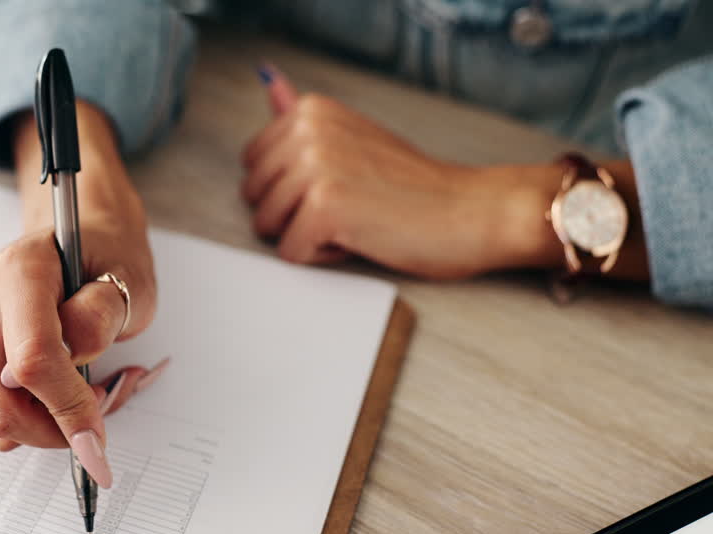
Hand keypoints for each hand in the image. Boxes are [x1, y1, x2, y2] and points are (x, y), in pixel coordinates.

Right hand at [0, 102, 159, 486]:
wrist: (80, 233)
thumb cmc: (109, 255)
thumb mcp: (130, 279)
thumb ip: (103, 317)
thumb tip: (72, 362)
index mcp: (20, 270)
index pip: (32, 358)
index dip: (66, 409)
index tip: (97, 447)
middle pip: (2, 401)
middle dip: (54, 428)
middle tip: (101, 413)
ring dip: (47, 423)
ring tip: (90, 393)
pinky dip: (34, 414)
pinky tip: (64, 389)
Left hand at [241, 93, 567, 279]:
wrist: (469, 211)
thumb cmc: (413, 186)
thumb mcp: (352, 139)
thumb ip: (304, 120)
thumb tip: (271, 86)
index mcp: (312, 110)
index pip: (252, 165)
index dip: (290, 189)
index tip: (338, 184)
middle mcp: (309, 130)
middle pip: (254, 196)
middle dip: (292, 214)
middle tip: (350, 205)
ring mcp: (315, 167)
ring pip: (266, 225)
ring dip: (308, 236)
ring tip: (355, 220)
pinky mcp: (323, 207)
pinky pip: (290, 252)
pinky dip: (323, 258)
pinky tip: (361, 238)